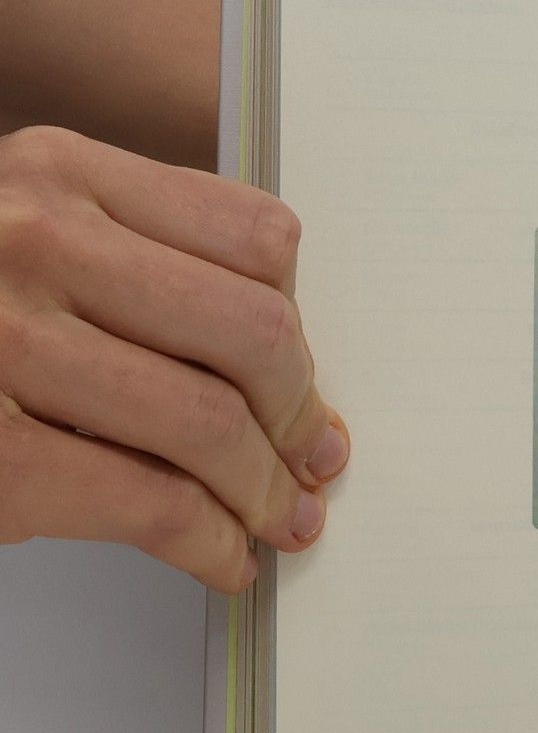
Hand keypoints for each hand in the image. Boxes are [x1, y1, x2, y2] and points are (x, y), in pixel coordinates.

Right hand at [0, 126, 346, 590]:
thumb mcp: (14, 232)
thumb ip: (124, 254)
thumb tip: (275, 355)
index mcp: (57, 173)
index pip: (258, 239)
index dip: (301, 326)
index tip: (304, 381)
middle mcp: (32, 241)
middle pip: (255, 334)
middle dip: (299, 416)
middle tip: (312, 462)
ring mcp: (2, 345)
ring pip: (211, 424)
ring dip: (267, 493)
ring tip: (280, 520)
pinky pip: (150, 503)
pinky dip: (211, 543)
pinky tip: (222, 559)